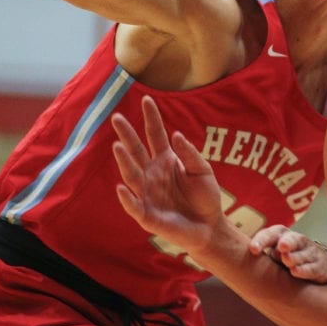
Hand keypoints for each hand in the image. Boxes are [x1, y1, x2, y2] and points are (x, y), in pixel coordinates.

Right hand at [111, 95, 223, 258]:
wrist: (210, 226)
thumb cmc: (205, 197)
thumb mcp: (203, 171)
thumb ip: (190, 154)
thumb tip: (175, 134)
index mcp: (166, 161)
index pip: (155, 135)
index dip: (151, 119)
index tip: (146, 99)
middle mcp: (152, 174)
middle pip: (137, 151)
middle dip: (127, 135)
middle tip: (117, 117)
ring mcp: (147, 193)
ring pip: (132, 175)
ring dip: (124, 161)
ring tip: (118, 145)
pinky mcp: (147, 215)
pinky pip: (134, 205)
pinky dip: (127, 198)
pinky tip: (121, 187)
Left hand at [249, 225, 326, 286]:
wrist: (321, 264)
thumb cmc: (289, 258)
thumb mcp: (274, 254)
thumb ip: (261, 255)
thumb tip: (235, 260)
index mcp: (282, 236)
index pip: (272, 234)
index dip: (262, 240)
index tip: (253, 250)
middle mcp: (298, 241)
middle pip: (292, 239)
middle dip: (287, 242)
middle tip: (281, 248)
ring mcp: (311, 252)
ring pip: (303, 253)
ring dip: (295, 257)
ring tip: (288, 261)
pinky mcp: (321, 265)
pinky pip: (313, 267)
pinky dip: (305, 270)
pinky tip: (296, 272)